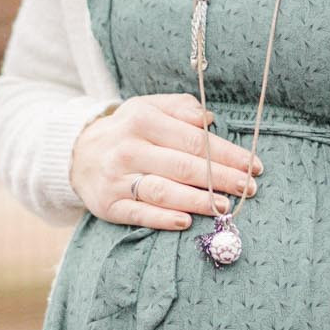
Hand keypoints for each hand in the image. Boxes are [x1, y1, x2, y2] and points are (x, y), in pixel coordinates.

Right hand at [69, 91, 261, 228]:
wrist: (77, 153)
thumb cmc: (127, 131)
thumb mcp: (149, 108)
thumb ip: (181, 108)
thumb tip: (209, 119)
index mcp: (143, 120)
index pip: (195, 140)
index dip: (227, 154)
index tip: (252, 165)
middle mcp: (128, 149)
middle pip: (184, 166)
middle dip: (221, 179)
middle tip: (248, 188)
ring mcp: (117, 178)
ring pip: (163, 191)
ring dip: (197, 201)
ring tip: (224, 205)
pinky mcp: (108, 205)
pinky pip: (139, 213)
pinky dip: (163, 219)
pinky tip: (186, 222)